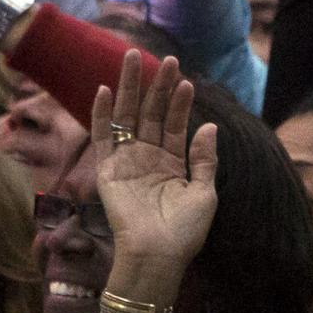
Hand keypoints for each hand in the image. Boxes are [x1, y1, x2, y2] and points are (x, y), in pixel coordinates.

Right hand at [91, 50, 221, 292]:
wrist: (158, 255)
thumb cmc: (185, 232)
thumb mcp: (205, 193)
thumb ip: (205, 159)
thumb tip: (210, 127)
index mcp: (172, 165)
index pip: (175, 125)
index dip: (181, 104)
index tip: (188, 82)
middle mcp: (148, 159)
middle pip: (151, 114)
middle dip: (158, 87)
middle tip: (167, 59)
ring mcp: (127, 162)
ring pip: (127, 116)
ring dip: (130, 88)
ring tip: (134, 57)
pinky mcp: (108, 170)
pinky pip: (103, 136)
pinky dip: (103, 113)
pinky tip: (107, 89)